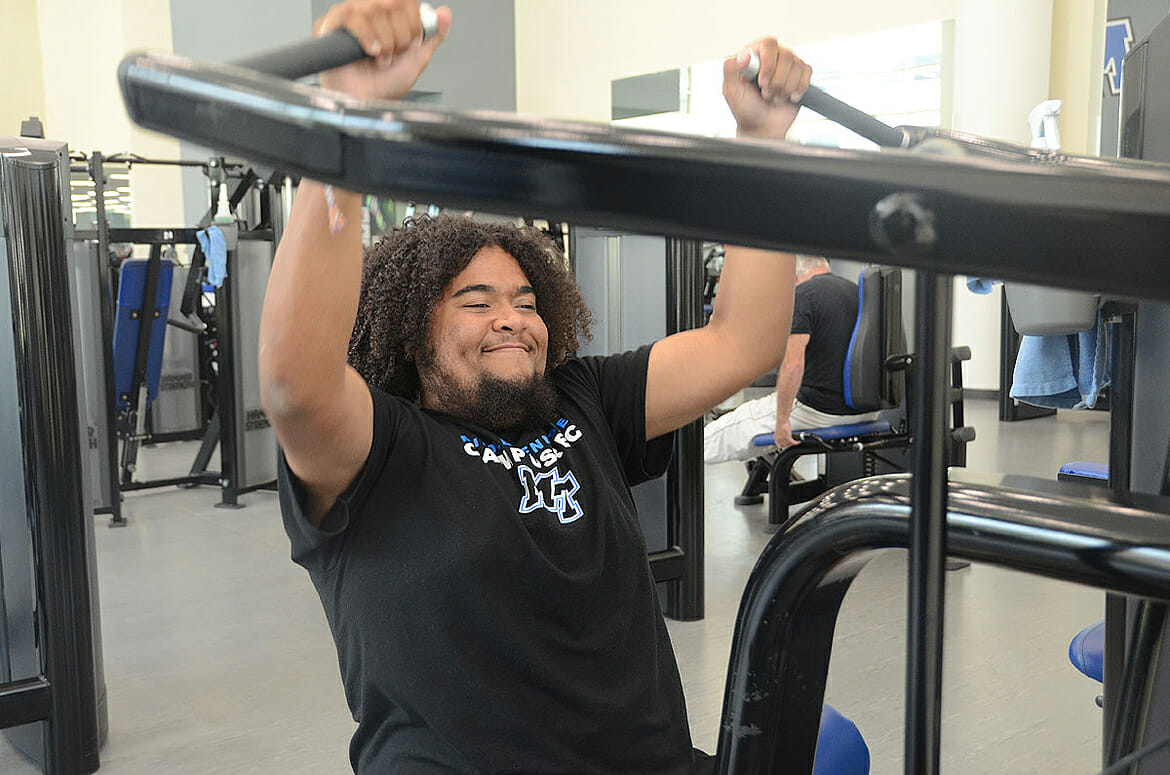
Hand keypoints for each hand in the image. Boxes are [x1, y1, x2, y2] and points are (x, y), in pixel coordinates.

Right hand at [315, 0, 450, 99]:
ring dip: (384, 42)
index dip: (413, 25)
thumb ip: (433, 36)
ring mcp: (350, 14)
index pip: (407, 0)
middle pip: (393, 3)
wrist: (365, 101)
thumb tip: (445, 13)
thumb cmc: (385, 83)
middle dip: (400, 37)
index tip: (409, 45)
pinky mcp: (331, 23)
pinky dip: (367, 37)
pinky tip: (369, 52)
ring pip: (374, 9)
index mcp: (389, 14)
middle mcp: (370, 9)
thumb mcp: (417, 59)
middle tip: (392, 55)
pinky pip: (352, 16)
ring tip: (379, 58)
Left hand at [722, 38, 810, 139]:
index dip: (768, 64)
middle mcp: (772, 56)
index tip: (761, 83)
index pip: (768, 44)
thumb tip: (744, 54)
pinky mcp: (800, 74)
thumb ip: (730, 68)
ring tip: (774, 97)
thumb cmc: (745, 108)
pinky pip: (807, 72)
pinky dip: (799, 88)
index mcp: (755, 54)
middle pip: (786, 55)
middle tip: (766, 94)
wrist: (761, 126)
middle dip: (777, 80)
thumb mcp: (731, 90)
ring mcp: (787, 65)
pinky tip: (788, 97)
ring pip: (797, 65)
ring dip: (786, 87)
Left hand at [773, 418, 799, 449]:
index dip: (784, 446)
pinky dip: (796, 442)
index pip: (780, 446)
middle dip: (789, 445)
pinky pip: (793, 442)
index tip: (788, 445)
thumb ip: (781, 436)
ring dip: (793, 443)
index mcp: (776, 438)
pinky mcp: (787, 436)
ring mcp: (783, 438)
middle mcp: (779, 439)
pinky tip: (798, 442)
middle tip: (793, 443)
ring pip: (789, 444)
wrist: (782, 420)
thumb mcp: (779, 431)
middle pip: (785, 446)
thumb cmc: (781, 424)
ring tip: (795, 441)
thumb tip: (784, 438)